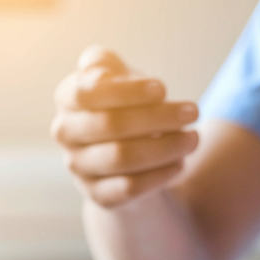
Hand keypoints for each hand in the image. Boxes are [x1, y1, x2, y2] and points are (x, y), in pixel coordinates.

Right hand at [53, 46, 199, 207]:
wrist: (120, 155)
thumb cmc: (122, 104)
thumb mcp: (114, 76)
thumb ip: (104, 64)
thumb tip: (102, 70)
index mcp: (67, 98)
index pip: (90, 92)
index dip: (128, 91)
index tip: (163, 89)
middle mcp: (66, 133)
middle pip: (111, 125)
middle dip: (158, 117)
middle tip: (194, 112)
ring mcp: (79, 167)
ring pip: (122, 158)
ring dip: (165, 147)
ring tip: (194, 138)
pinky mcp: (97, 195)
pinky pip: (130, 187)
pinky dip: (159, 175)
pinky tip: (180, 163)